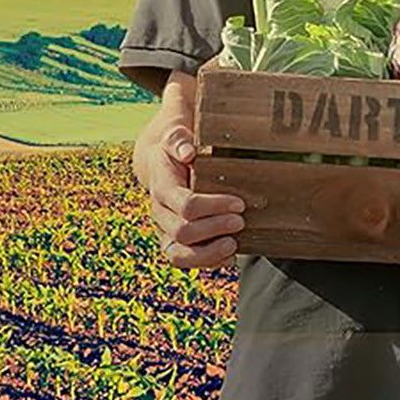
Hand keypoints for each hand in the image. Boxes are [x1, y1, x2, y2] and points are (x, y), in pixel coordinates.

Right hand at [132, 117, 245, 268]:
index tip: (238, 203)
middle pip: (183, 232)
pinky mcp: (173, 241)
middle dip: (215, 228)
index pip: (185, 204)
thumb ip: (179, 141)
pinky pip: (184, 261)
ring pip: (178, 254)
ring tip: (233, 245)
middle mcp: (159, 213)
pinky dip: (207, 262)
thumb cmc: (175, 150)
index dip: (214, 206)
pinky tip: (227, 256)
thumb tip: (188, 152)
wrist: (160, 164)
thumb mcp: (175, 137)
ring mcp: (164, 229)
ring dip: (208, 253)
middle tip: (240, 221)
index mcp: (161, 187)